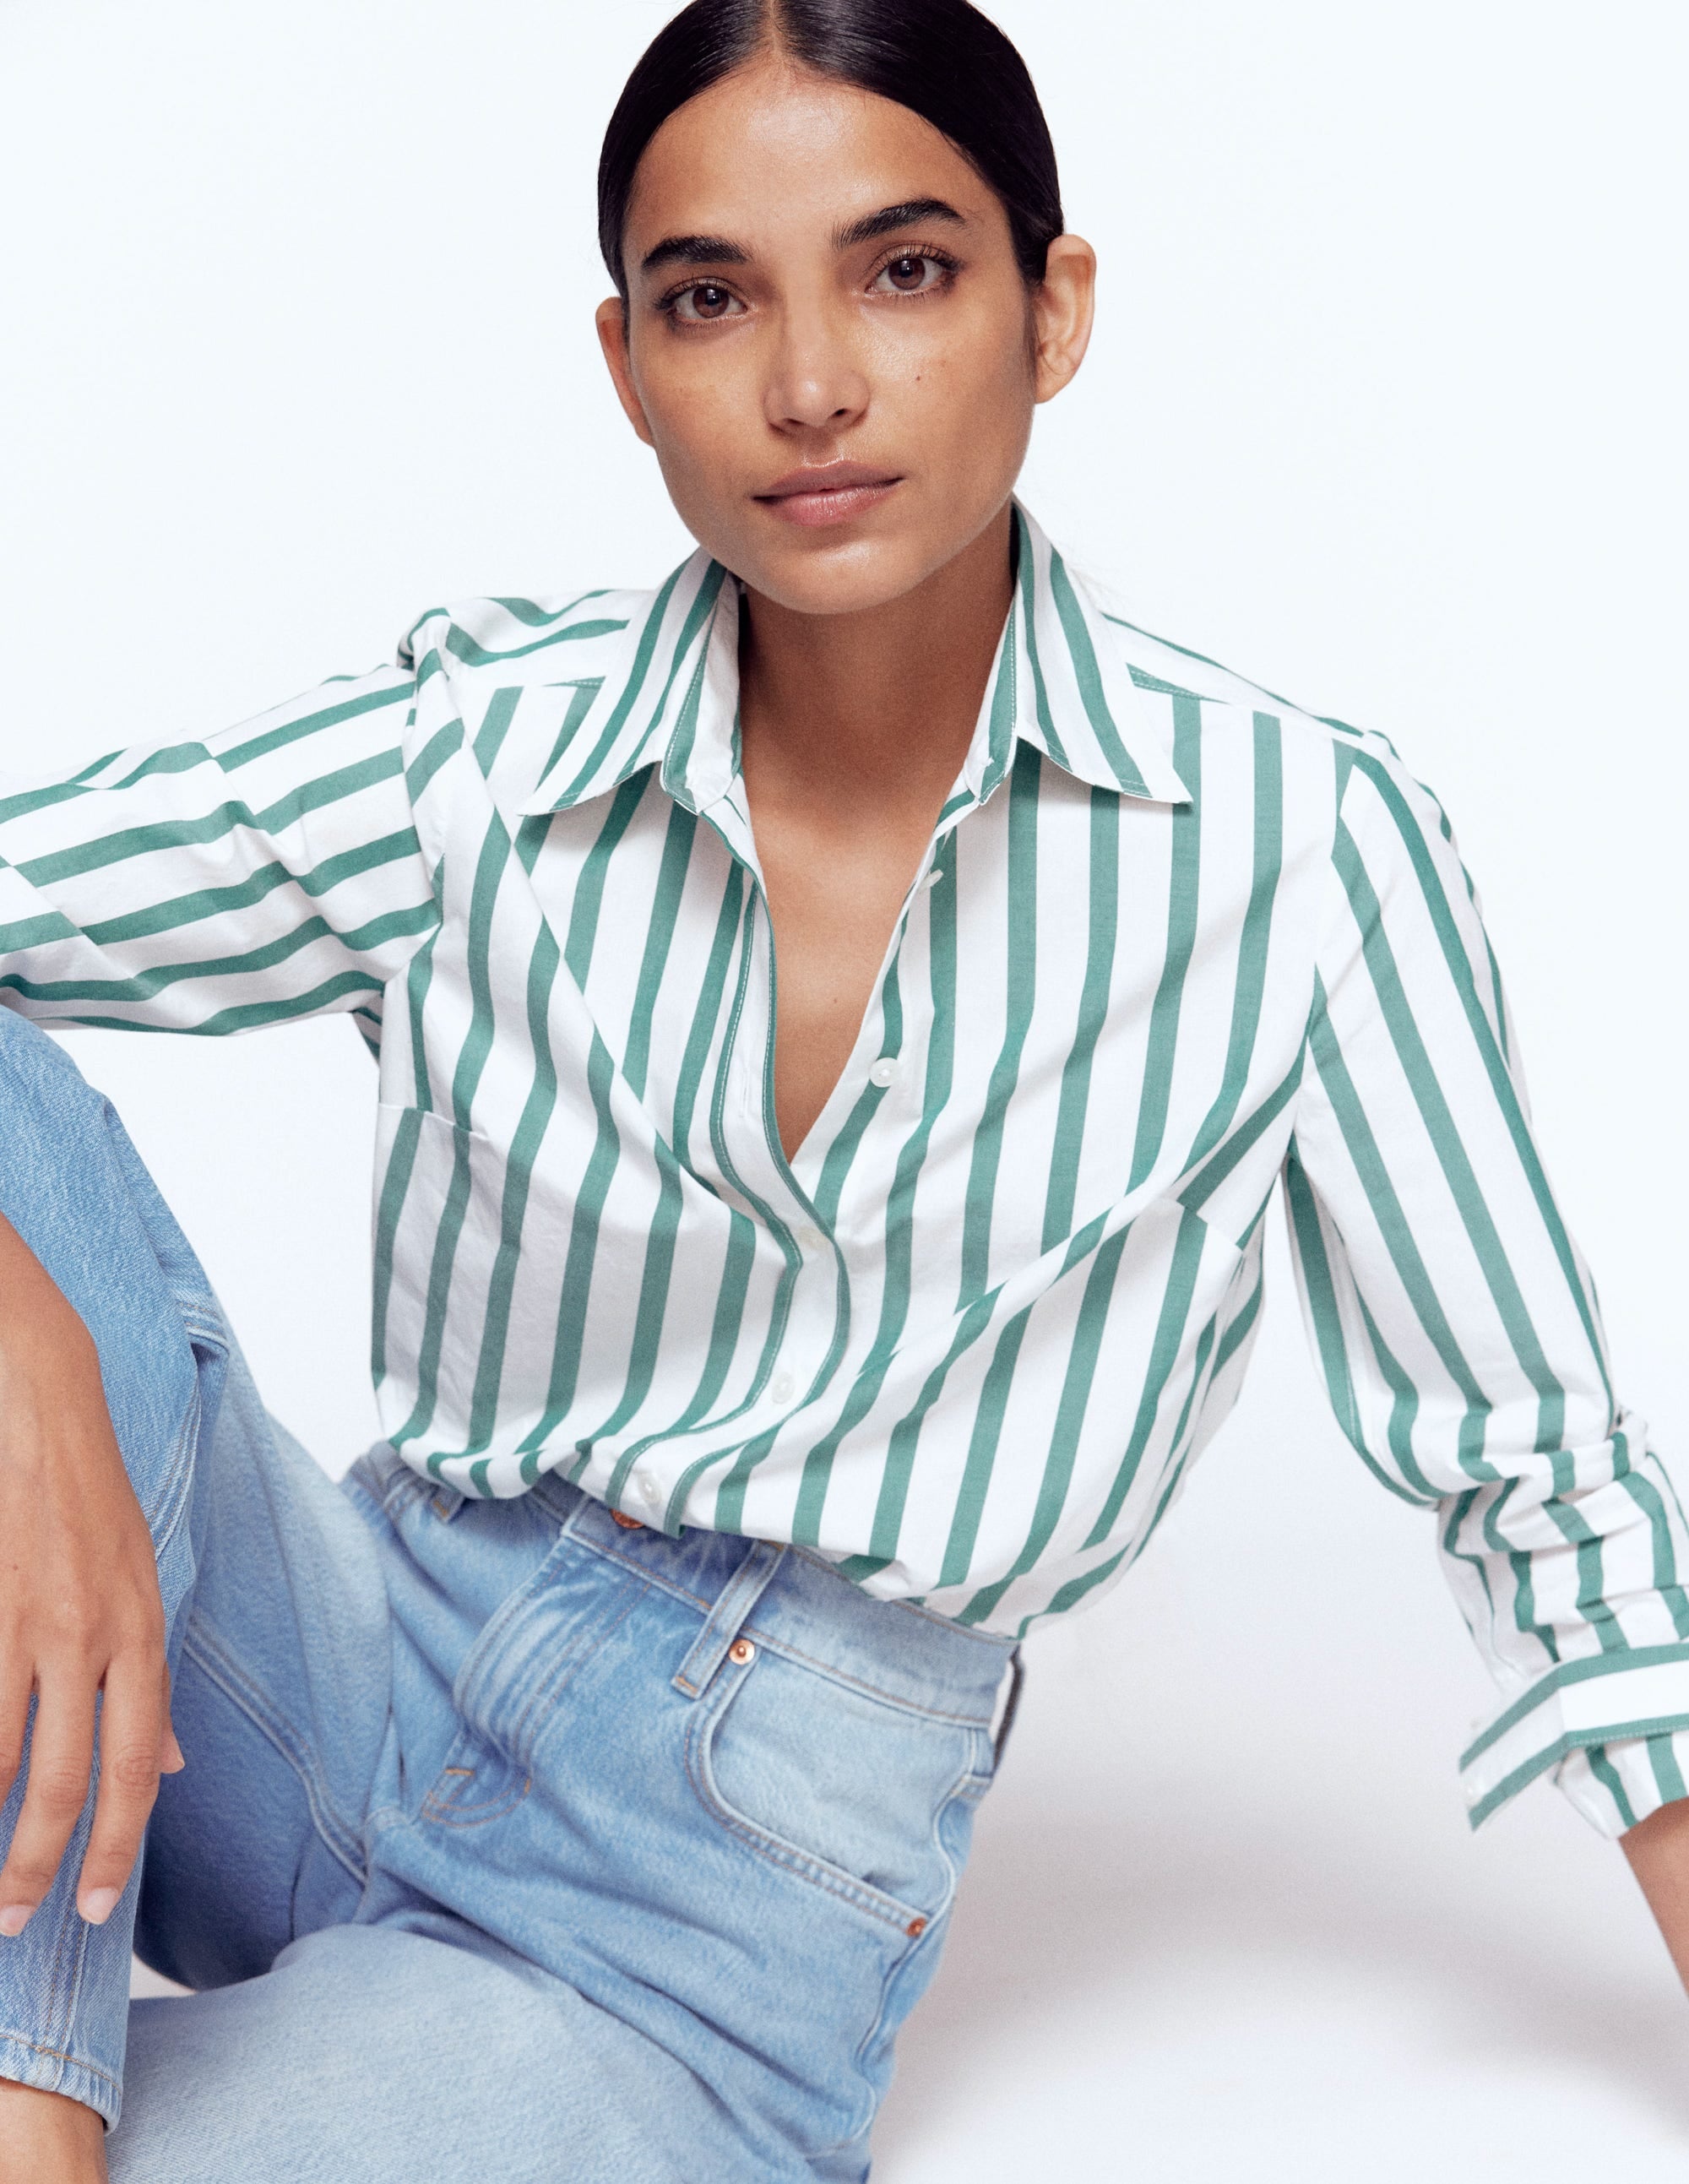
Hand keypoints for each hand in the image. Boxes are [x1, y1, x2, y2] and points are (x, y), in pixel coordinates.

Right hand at [0, 1212, 179, 1935]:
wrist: (41, 1404)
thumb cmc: (90, 1500)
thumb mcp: (145, 1585)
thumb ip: (150, 1682)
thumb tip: (170, 1769)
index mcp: (142, 1631)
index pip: (136, 1762)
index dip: (116, 1841)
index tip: (96, 1906)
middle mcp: (89, 1633)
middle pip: (66, 1777)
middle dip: (40, 1863)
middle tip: (20, 1919)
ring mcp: (25, 1620)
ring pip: (2, 1759)